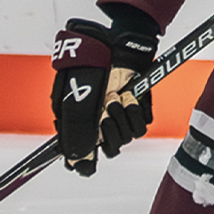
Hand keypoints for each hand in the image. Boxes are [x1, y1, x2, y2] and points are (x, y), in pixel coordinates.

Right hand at [50, 16, 159, 175]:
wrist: (116, 47)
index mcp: (81, 123)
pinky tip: (128, 97)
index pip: (81, 156)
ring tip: (114, 97)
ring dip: (119, 118)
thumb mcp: (73, 96)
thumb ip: (74, 128)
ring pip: (123, 139)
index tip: (85, 165)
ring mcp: (120, 119)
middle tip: (104, 110)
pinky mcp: (138, 112)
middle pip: (107, 150)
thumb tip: (74, 161)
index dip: (82, 162)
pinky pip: (139, 127)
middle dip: (106, 132)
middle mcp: (101, 125)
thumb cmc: (90, 67)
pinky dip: (134, 113)